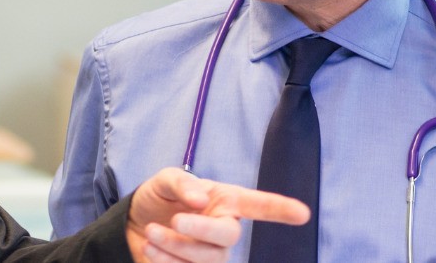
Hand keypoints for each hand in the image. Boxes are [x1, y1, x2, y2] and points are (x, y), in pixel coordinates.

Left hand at [125, 168, 308, 262]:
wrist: (133, 224)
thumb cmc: (158, 198)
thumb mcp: (165, 180)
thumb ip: (182, 183)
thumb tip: (200, 199)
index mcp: (225, 201)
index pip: (257, 205)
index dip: (279, 209)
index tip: (303, 214)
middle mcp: (224, 228)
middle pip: (229, 236)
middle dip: (201, 230)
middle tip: (175, 220)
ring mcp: (211, 253)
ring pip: (208, 259)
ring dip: (176, 246)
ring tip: (151, 233)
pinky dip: (167, 262)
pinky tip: (151, 248)